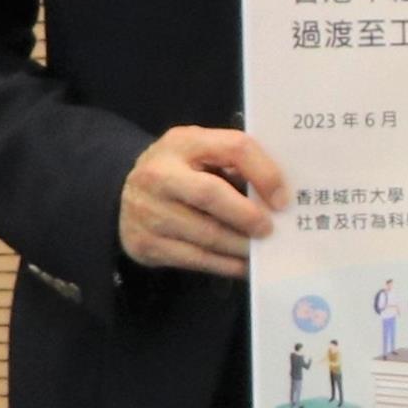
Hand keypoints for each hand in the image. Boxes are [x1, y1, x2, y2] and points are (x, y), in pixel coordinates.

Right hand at [120, 125, 286, 275]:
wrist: (125, 196)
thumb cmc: (181, 171)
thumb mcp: (203, 153)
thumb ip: (235, 165)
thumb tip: (278, 198)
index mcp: (183, 142)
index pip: (234, 148)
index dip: (264, 173)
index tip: (283, 200)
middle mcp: (159, 174)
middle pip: (211, 194)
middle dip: (247, 216)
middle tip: (270, 230)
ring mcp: (147, 211)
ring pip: (205, 234)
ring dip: (240, 246)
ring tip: (262, 250)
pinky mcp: (144, 244)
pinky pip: (195, 259)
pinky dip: (225, 265)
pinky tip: (243, 265)